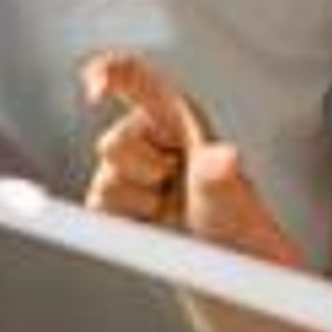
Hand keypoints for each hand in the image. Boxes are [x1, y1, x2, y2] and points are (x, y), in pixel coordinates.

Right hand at [77, 53, 302, 265]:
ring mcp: (129, 170)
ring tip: (168, 206)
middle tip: (174, 183)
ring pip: (105, 181)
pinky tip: (152, 221)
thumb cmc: (236, 218)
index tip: (95, 89)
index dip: (107, 73)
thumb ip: (218, 174)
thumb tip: (225, 159)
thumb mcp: (230, 193)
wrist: (223, 258)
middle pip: (112, 143)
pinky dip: (125, 220)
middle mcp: (148, 136)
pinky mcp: (115, 203)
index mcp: (175, 114)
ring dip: (137, 200)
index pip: (133, 78)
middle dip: (141, 170)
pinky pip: (99, 209)